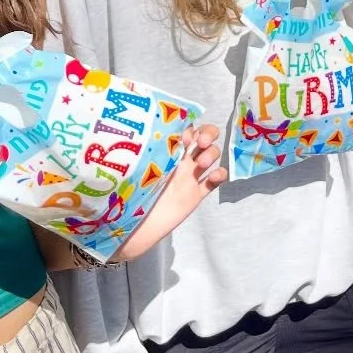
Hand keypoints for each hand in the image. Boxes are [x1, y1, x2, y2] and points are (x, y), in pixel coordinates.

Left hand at [113, 124, 226, 262]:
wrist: (133, 226)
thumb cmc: (131, 193)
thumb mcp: (141, 166)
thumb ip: (152, 150)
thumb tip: (156, 128)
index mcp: (167, 151)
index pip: (186, 128)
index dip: (191, 126)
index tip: (183, 136)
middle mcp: (180, 160)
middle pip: (204, 136)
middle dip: (208, 133)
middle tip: (201, 142)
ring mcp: (190, 176)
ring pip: (211, 155)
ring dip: (212, 153)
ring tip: (203, 163)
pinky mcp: (196, 194)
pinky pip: (214, 181)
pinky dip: (220, 174)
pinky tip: (214, 176)